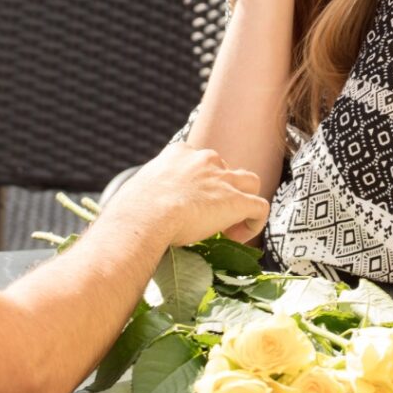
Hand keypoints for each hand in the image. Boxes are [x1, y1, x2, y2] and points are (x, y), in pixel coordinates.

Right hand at [110, 142, 268, 245]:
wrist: (145, 216)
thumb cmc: (132, 211)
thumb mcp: (136, 192)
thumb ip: (146, 197)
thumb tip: (136, 218)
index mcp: (178, 153)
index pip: (199, 161)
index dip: (199, 185)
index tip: (189, 206)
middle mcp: (204, 159)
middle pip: (225, 171)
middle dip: (222, 192)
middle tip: (207, 219)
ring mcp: (223, 178)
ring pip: (250, 182)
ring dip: (243, 202)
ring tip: (229, 228)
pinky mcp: (236, 200)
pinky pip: (260, 207)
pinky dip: (254, 223)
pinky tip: (237, 238)